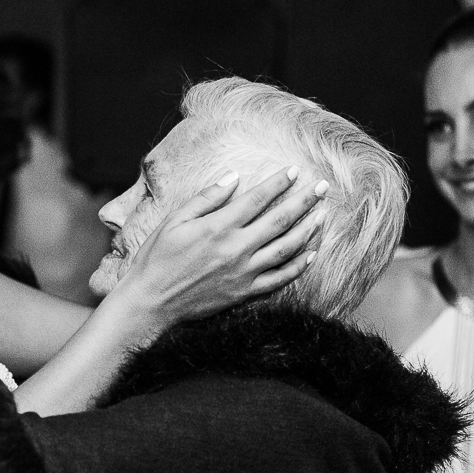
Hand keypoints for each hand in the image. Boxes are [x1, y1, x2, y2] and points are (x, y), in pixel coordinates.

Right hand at [108, 166, 323, 329]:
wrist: (150, 302)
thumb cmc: (156, 258)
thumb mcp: (174, 220)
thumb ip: (206, 198)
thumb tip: (233, 178)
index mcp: (218, 227)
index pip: (257, 198)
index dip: (278, 182)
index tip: (294, 170)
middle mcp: (236, 248)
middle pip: (280, 219)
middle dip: (304, 200)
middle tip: (323, 187)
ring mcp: (244, 272)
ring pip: (287, 247)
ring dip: (308, 229)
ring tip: (323, 214)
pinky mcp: (244, 292)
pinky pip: (280, 278)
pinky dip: (299, 265)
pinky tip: (311, 253)